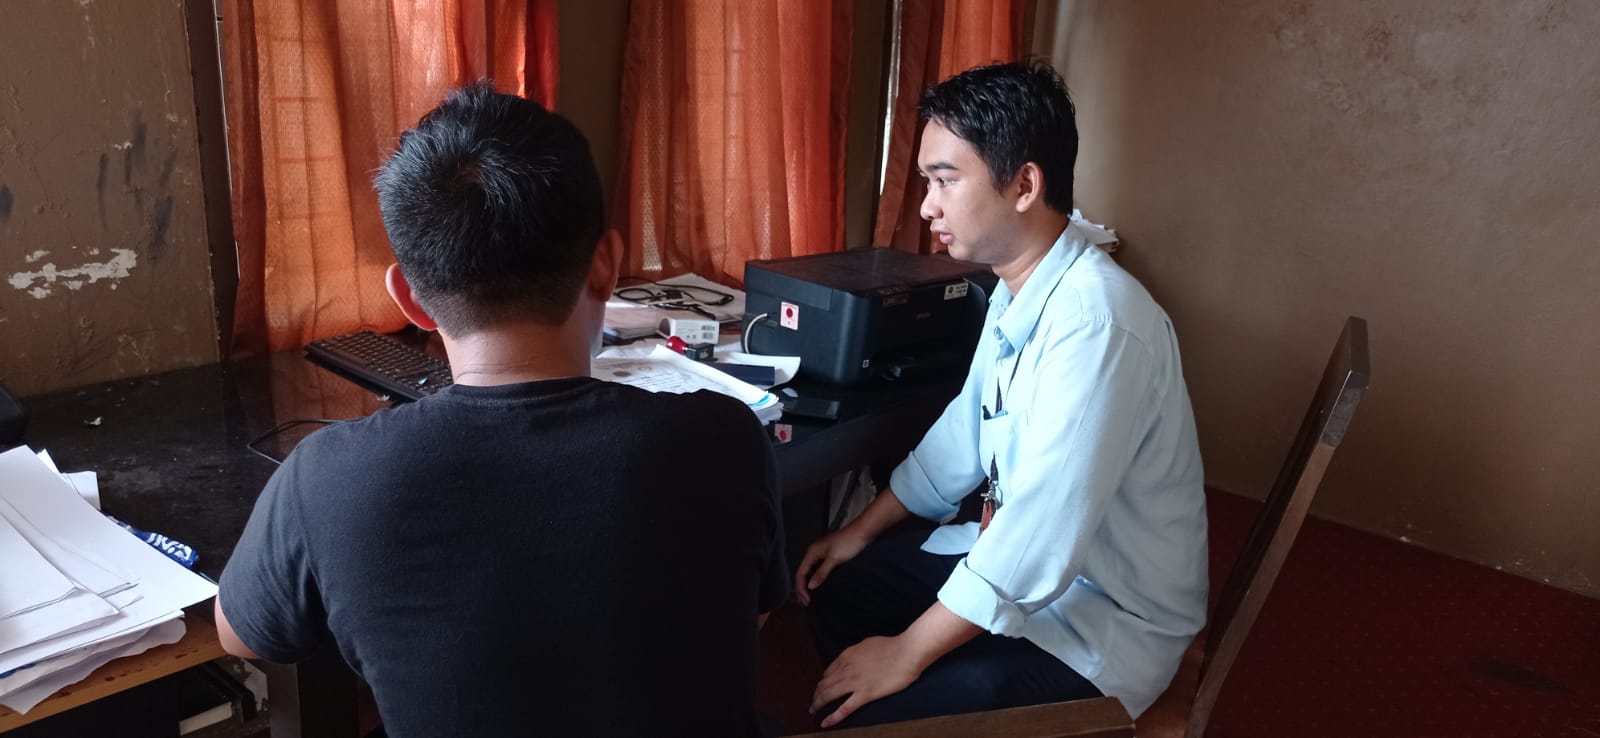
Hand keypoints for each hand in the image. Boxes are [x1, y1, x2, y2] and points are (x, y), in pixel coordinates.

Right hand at [794, 527, 869, 605]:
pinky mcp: (830, 556)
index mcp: (812, 552)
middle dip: (802, 588)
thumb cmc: (849, 541)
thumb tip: (811, 586)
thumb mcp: (834, 559)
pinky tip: (820, 587)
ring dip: (809, 585)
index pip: (800, 573)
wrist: (863, 532)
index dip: (801, 588)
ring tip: (810, 598)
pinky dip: (817, 580)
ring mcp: (822, 554)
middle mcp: (814, 553)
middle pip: (803, 573)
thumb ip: (821, 573)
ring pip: (810, 572)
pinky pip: (818, 570)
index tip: (807, 600)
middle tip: (806, 603)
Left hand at [809, 635, 923, 727]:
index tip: (822, 688)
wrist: (906, 652)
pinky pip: (844, 709)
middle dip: (816, 694)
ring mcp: (854, 682)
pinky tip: (825, 723)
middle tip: (813, 702)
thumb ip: (856, 652)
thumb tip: (853, 657)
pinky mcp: (865, 695)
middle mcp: (846, 669)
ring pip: (829, 696)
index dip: (823, 681)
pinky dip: (833, 717)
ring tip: (813, 711)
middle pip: (824, 685)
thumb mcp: (868, 644)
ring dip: (818, 704)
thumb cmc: (892, 646)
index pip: (828, 672)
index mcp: (847, 656)